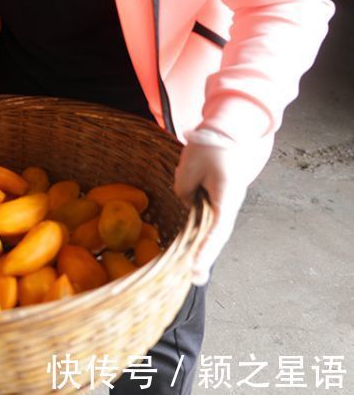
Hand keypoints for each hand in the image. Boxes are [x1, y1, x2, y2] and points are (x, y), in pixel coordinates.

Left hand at [174, 128, 269, 285]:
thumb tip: (186, 204)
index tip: (196, 265)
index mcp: (226, 196)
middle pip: (216, 236)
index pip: (216, 227)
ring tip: (192, 277)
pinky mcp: (217, 203)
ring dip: (202, 253)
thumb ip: (185, 189)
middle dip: (204, 258)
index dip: (206, 247)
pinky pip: (207, 224)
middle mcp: (228, 205)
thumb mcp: (191, 166)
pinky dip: (200, 240)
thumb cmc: (211, 147)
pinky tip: (191, 256)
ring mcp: (224, 205)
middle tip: (194, 279)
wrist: (229, 133)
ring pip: (212, 233)